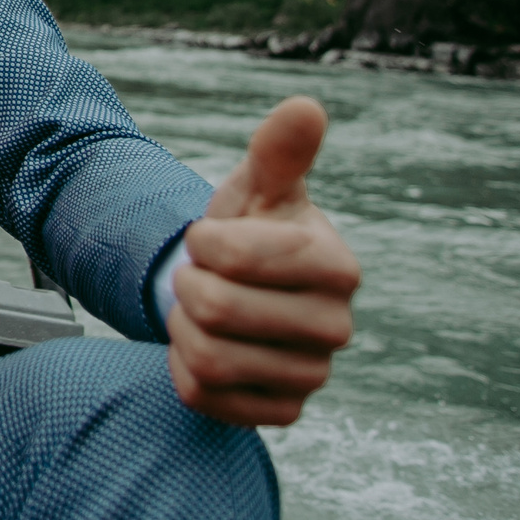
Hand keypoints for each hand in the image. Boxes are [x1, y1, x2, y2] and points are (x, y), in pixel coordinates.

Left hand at [167, 95, 360, 426]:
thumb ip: (278, 151)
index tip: (210, 238)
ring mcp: (314, 375)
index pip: (233, 255)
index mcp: (337, 265)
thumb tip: (305, 107)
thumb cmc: (252, 231)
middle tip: (199, 277)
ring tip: (200, 310)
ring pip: (206, 357)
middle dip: (187, 286)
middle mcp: (337, 326)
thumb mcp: (258, 187)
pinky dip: (184, 370)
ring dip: (182, 327)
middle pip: (213, 309)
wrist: (242, 294)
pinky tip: (204, 348)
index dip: (202, 243)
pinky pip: (204, 397)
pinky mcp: (283, 412)